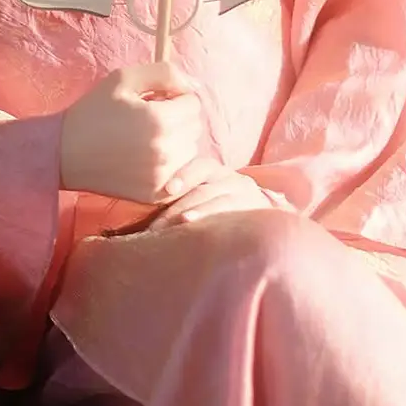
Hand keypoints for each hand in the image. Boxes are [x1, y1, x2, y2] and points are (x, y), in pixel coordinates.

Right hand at [59, 60, 215, 203]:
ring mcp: (162, 177)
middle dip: (177, 118)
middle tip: (148, 118)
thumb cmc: (93, 112)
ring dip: (176, 141)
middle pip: (194, 127)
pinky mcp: (156, 195)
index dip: (175, 97)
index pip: (193, 103)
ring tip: (146, 138)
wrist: (64, 153)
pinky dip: (171, 165)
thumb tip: (194, 83)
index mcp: (160, 121)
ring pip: (190, 151)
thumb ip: (164, 73)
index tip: (154, 100)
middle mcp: (166, 151)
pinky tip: (146, 158)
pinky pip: (180, 174)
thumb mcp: (124, 78)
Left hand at [148, 157, 276, 229]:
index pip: (200, 167)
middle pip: (204, 191)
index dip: (184, 176)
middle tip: (156, 229)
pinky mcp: (255, 216)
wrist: (262, 209)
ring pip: (220, 205)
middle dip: (178, 210)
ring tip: (182, 227)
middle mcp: (232, 180)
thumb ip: (182, 192)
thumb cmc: (217, 199)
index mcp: (214, 170)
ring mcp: (245, 198)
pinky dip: (219, 229)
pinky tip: (206, 239)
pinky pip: (236, 222)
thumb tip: (144, 204)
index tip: (169, 189)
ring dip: (199, 217)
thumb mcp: (205, 187)